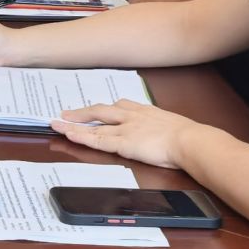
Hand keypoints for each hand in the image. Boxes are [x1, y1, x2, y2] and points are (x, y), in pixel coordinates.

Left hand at [50, 99, 199, 171]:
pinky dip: (81, 136)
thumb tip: (167, 140)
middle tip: (67, 113)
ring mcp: (126, 128)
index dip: (106, 109)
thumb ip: (165, 131)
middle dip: (83, 111)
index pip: (122, 106)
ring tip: (58, 123)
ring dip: (74, 124)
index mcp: (146, 112)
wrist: (191, 141)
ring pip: (94, 125)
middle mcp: (133, 116)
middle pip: (102, 110)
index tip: (98, 109)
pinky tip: (69, 135)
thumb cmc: (190, 139)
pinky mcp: (122, 143)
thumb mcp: (175, 128)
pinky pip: (96, 139)